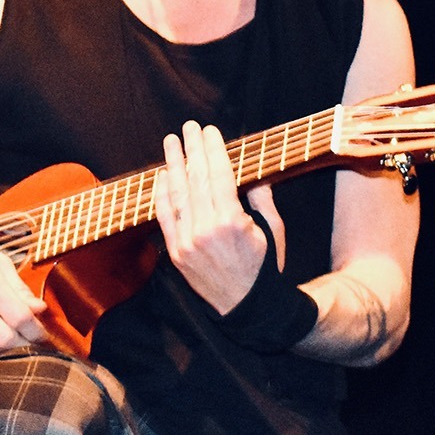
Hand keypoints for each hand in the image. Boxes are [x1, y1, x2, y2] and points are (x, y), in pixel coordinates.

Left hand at [153, 120, 280, 314]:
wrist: (250, 308)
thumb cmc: (266, 267)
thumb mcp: (273, 230)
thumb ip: (261, 198)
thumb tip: (251, 172)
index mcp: (233, 221)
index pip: (219, 174)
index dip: (213, 149)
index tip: (209, 130)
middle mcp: (206, 229)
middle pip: (197, 178)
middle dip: (193, 149)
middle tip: (189, 126)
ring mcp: (188, 242)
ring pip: (178, 194)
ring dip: (173, 164)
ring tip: (171, 141)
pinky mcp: (176, 253)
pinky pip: (165, 218)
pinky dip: (161, 195)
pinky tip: (161, 176)